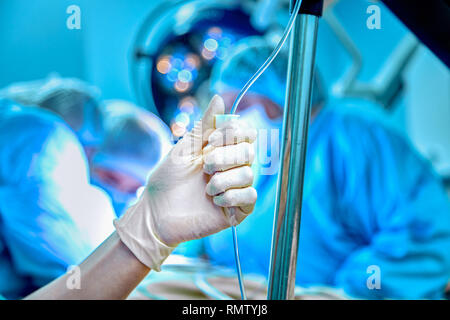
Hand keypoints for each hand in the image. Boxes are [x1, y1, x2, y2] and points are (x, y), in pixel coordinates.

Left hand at [114, 95, 256, 269]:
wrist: (155, 212)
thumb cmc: (167, 179)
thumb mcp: (185, 148)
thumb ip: (205, 125)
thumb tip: (220, 98)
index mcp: (221, 150)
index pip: (245, 134)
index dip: (231, 134)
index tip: (208, 142)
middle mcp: (231, 168)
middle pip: (249, 151)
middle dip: (225, 157)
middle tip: (204, 167)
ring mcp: (235, 189)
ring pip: (249, 174)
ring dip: (224, 179)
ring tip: (206, 188)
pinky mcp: (236, 210)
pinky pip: (250, 196)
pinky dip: (233, 195)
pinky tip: (215, 200)